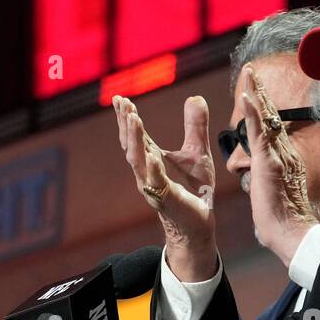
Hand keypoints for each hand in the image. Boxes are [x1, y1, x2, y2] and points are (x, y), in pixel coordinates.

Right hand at [112, 94, 218, 281]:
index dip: (126, 117)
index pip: (136, 135)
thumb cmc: (195, 188)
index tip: (119, 97)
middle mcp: (147, 172)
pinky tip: (152, 157)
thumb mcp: (197, 152)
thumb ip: (195, 127)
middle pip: (131, 145)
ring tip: (134, 119)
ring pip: (138, 161)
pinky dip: (153, 170)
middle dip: (126, 124)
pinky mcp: (166, 200)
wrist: (200, 222)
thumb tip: (195, 97)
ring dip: (135, 140)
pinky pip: (157, 184)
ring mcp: (153, 186)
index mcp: (152, 159)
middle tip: (123, 103)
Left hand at [237, 63, 318, 264]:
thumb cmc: (283, 223)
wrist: (292, 234)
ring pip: (266, 118)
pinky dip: (253, 113)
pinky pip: (260, 132)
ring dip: (257, 92)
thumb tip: (270, 184)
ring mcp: (278, 155)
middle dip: (261, 91)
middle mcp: (285, 153)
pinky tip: (248, 95)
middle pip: (271, 116)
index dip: (263, 108)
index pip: (272, 129)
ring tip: (249, 72)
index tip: (257, 91)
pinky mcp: (270, 162)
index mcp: (284, 160)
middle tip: (251, 69)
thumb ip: (273, 184)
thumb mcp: (275, 195)